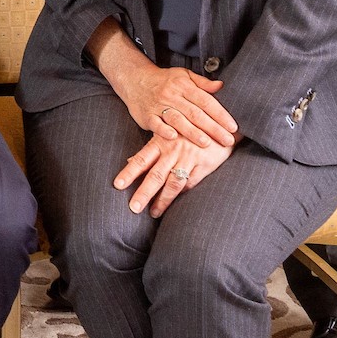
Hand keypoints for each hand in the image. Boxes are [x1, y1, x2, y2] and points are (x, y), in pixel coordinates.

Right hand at [89, 21, 237, 146]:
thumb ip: (203, 83)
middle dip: (213, 128)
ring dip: (192, 132)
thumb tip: (222, 86)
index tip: (233, 127)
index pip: (206, 101)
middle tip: (228, 140)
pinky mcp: (146, 115)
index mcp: (184, 86)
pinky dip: (164, 130)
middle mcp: (172, 95)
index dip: (221, 114)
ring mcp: (158, 105)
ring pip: (178, 119)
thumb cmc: (164, 80)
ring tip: (206, 143)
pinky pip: (156, 124)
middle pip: (195, 113)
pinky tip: (174, 138)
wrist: (135, 79)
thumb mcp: (184, 76)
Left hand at [114, 130, 230, 216]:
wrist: (219, 124)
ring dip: (163, 200)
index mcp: (161, 141)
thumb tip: (129, 161)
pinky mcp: (206, 164)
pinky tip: (175, 205)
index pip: (141, 159)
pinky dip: (183, 194)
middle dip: (144, 193)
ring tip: (154, 213)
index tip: (117, 185)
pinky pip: (191, 183)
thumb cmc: (187, 130)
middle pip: (156, 175)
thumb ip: (150, 150)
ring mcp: (190, 158)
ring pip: (173, 183)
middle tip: (133, 208)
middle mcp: (173, 150)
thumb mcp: (167, 134)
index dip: (129, 172)